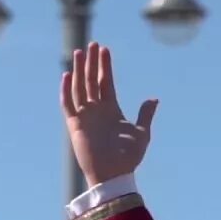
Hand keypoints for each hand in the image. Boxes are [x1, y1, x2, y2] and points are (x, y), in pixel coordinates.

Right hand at [60, 42, 158, 186]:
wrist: (114, 174)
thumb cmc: (128, 157)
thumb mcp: (142, 133)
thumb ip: (145, 114)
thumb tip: (153, 99)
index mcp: (111, 109)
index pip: (106, 82)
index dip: (105, 66)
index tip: (105, 49)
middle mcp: (97, 110)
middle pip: (92, 80)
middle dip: (92, 62)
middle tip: (93, 44)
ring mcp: (85, 116)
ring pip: (80, 88)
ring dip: (79, 70)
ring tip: (80, 53)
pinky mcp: (75, 125)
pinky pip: (68, 105)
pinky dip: (66, 91)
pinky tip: (67, 76)